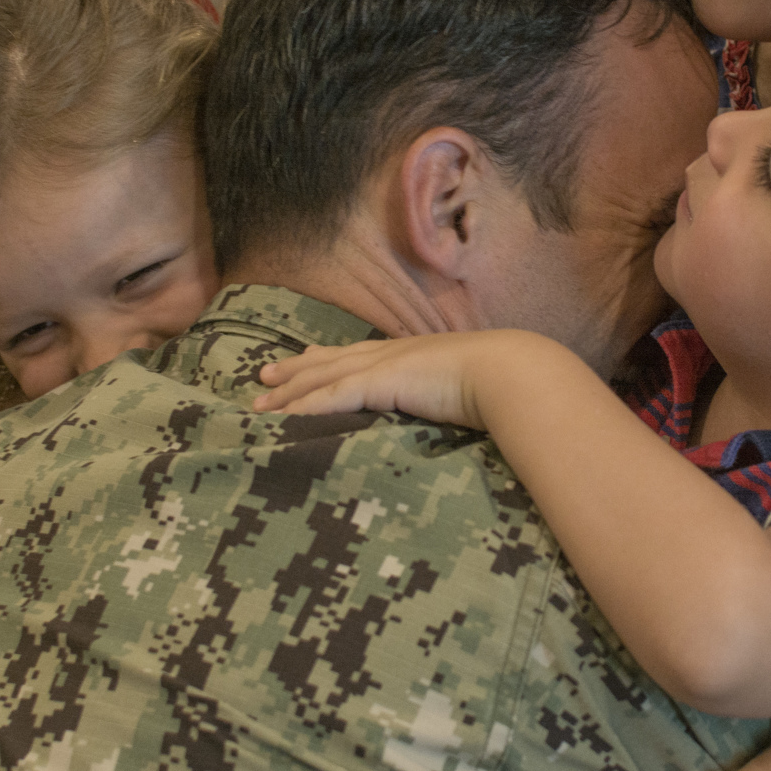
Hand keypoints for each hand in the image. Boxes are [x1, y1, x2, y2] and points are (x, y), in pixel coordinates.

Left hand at [254, 332, 548, 428]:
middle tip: (263, 376)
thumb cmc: (500, 386)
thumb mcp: (466, 391)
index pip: (358, 353)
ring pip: (321, 378)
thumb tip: (455, 414)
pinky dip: (303, 407)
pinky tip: (281, 417)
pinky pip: (331, 396)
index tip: (302, 359)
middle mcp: (390, 353)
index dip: (326, 357)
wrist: (512, 374)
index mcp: (409, 354)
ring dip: (288, 392)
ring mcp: (383, 365)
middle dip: (294, 370)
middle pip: (329, 361)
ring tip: (258, 402)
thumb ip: (450, 399)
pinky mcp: (381, 382)